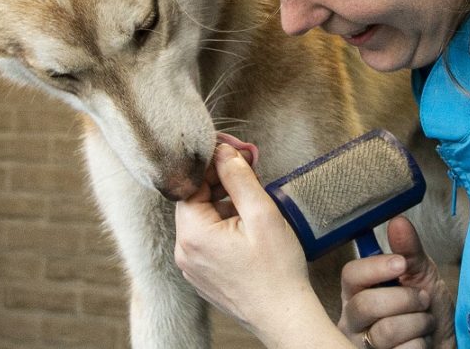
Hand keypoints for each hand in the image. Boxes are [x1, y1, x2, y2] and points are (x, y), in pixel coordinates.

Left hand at [174, 143, 352, 346]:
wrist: (284, 317)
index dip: (214, 164)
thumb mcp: (262, 213)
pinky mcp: (204, 276)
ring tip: (255, 198)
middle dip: (222, 181)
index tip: (236, 153)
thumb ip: (238, 177)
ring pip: (203, 219)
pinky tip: (249, 223)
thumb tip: (222, 151)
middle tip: (251, 169)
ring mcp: (192, 267)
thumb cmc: (277, 271)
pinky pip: (208, 239)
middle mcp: (184, 252)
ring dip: (225, 203)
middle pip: (196, 200)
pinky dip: (225, 225)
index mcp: (193, 234)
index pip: (191, 183)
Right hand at [338, 216, 455, 348]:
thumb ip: (409, 251)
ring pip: (385, 331)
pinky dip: (420, 346)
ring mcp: (361, 345)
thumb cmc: (429, 312)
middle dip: (405, 300)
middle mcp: (353, 319)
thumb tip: (398, 221)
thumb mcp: (422, 276)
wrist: (446, 344)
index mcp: (358, 291)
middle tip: (423, 300)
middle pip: (366, 304)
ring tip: (425, 324)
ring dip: (418, 324)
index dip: (375, 268)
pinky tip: (421, 344)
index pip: (351, 275)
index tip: (401, 264)